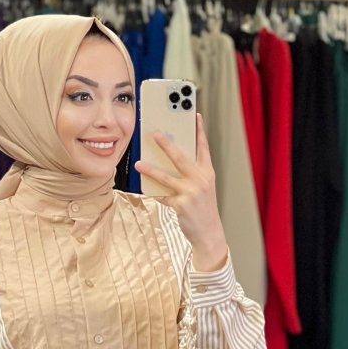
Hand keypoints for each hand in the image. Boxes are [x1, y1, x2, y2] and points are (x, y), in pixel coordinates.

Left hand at [135, 113, 228, 270]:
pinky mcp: (182, 205)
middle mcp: (200, 180)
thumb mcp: (203, 188)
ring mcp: (191, 192)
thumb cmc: (203, 208)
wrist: (209, 233)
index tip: (195, 115)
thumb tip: (171, 161)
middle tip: (155, 134)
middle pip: (181, 157)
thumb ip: (192, 173)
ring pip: (167, 177)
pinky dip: (155, 193)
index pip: (203, 147)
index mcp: (207, 173)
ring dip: (150, 170)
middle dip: (167, 144)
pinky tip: (146, 189)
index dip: (199, 131)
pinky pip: (163, 196)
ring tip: (139, 163)